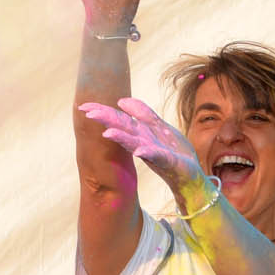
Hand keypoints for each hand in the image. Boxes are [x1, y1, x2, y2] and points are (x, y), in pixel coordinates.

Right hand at [79, 97, 202, 188]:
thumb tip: (121, 100)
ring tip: (107, 133)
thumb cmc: (174, 150)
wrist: (191, 174)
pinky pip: (157, 156)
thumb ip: (142, 113)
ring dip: (121, 138)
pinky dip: (147, 152)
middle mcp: (143, 141)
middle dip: (107, 119)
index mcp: (140, 132)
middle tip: (88, 113)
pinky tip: (139, 151)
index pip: (118, 119)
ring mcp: (154, 152)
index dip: (101, 111)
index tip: (82, 106)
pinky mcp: (168, 161)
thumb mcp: (158, 126)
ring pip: (135, 142)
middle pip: (123, 127)